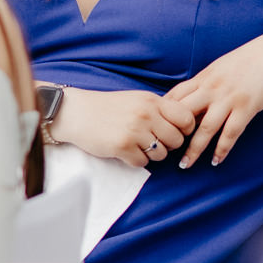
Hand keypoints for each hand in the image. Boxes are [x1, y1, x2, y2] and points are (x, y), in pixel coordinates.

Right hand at [51, 87, 193, 168]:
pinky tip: (126, 151)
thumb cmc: (108, 107)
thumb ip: (159, 109)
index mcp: (152, 101)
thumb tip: (185, 124)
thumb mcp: (137, 99)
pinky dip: (135, 160)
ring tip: (138, 145)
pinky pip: (143, 163)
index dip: (185, 129)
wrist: (76, 112)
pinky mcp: (122, 147)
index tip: (175, 132)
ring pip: (162, 155)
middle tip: (153, 142)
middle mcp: (146, 114)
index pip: (186, 118)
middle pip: (177, 140)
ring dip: (152, 154)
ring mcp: (134, 131)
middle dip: (168, 145)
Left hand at [161, 28, 262, 168]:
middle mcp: (212, 88)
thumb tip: (196, 96)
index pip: (175, 96)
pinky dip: (222, 149)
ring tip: (185, 165)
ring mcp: (229, 98)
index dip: (163, 114)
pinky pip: (231, 133)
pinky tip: (216, 160)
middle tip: (164, 150)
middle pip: (184, 114)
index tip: (156, 128)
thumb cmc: (252, 58)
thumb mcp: (222, 66)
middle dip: (172, 133)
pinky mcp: (247, 107)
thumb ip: (208, 81)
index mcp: (204, 77)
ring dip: (194, 149)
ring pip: (205, 128)